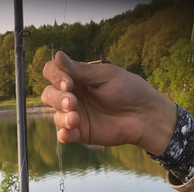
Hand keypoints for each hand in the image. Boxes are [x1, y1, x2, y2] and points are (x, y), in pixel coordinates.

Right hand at [41, 51, 176, 155]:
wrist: (144, 115)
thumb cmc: (128, 90)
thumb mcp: (105, 76)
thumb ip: (80, 70)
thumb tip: (58, 55)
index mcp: (77, 78)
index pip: (52, 73)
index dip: (54, 76)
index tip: (68, 82)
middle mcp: (73, 96)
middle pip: (49, 95)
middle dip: (57, 98)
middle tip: (72, 102)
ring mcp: (76, 115)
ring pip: (55, 115)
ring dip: (62, 116)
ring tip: (76, 118)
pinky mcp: (81, 133)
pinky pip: (64, 135)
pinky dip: (63, 134)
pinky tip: (67, 134)